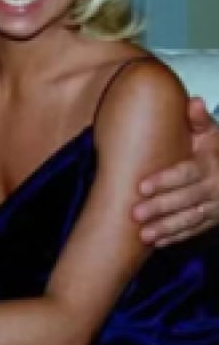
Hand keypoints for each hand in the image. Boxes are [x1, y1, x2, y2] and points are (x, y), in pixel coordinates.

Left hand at [134, 97, 218, 245]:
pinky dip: (176, 237)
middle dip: (160, 207)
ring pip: (191, 219)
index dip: (164, 181)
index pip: (186, 173)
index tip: (140, 186)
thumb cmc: (215, 148)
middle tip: (134, 214)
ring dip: (167, 228)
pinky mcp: (213, 220)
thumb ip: (200, 120)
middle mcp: (215, 187)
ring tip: (143, 235)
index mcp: (210, 164)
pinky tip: (157, 242)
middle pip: (186, 199)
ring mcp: (216, 206)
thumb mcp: (212, 133)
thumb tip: (194, 101)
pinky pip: (195, 230)